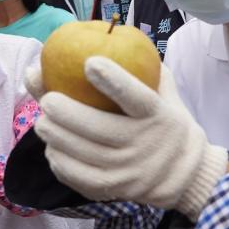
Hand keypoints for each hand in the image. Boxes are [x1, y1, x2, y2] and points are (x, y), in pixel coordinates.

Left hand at [30, 56, 228, 220]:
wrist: (186, 176)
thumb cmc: (168, 125)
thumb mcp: (166, 95)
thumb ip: (144, 70)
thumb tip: (108, 38)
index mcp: (157, 115)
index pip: (135, 97)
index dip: (112, 79)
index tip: (88, 61)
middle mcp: (142, 144)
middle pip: (97, 128)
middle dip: (63, 111)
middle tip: (47, 100)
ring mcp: (126, 171)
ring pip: (80, 153)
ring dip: (54, 136)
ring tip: (42, 122)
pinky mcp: (112, 190)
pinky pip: (76, 176)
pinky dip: (59, 160)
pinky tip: (52, 148)